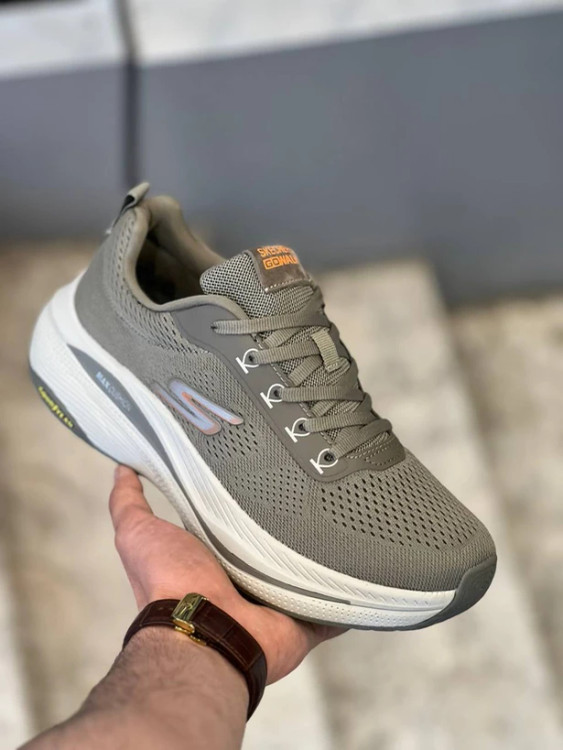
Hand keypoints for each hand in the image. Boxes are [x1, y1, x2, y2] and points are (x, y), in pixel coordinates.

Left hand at [109, 465, 343, 682]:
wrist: (204, 632)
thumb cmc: (168, 582)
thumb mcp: (137, 533)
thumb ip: (129, 504)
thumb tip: (123, 469)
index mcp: (211, 561)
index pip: (232, 525)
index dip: (243, 503)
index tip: (263, 470)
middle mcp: (245, 583)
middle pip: (273, 548)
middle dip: (289, 524)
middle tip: (311, 485)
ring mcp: (277, 602)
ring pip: (306, 572)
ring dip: (322, 554)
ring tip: (343, 514)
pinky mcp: (306, 619)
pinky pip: (336, 606)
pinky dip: (349, 595)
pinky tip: (367, 566)